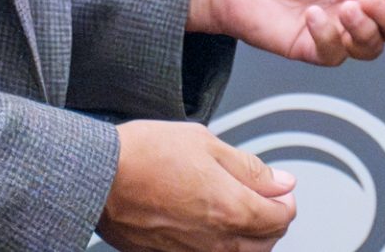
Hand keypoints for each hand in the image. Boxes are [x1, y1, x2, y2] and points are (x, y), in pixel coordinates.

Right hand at [99, 119, 295, 251]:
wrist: (99, 178)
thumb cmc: (145, 155)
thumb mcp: (206, 143)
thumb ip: (250, 167)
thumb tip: (282, 183)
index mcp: (232, 209)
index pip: (282, 217)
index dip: (285, 198)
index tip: (277, 186)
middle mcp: (218, 241)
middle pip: (266, 241)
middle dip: (270, 218)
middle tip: (259, 195)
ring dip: (248, 235)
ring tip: (233, 208)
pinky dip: (218, 244)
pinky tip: (206, 222)